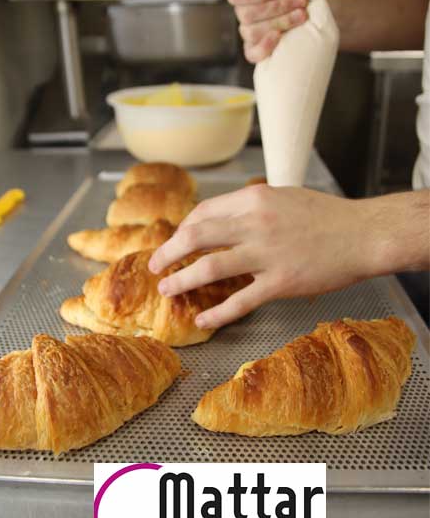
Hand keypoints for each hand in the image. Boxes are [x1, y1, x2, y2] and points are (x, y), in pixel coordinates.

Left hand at [148, 185, 377, 329]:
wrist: (363, 234)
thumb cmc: (326, 215)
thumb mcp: (283, 197)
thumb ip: (251, 207)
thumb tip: (221, 220)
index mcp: (254, 199)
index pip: (203, 213)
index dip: (182, 230)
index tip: (176, 242)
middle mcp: (254, 224)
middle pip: (195, 237)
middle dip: (167, 253)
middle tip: (154, 267)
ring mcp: (266, 254)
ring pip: (209, 268)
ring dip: (181, 280)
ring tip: (167, 291)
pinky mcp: (281, 283)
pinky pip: (240, 301)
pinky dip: (216, 313)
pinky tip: (203, 320)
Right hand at [225, 0, 322, 62]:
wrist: (320, 11)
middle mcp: (244, 13)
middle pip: (247, 14)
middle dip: (278, 7)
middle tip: (299, 0)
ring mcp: (250, 34)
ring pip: (253, 32)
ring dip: (281, 22)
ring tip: (301, 15)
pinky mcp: (257, 51)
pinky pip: (252, 53)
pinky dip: (265, 46)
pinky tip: (279, 37)